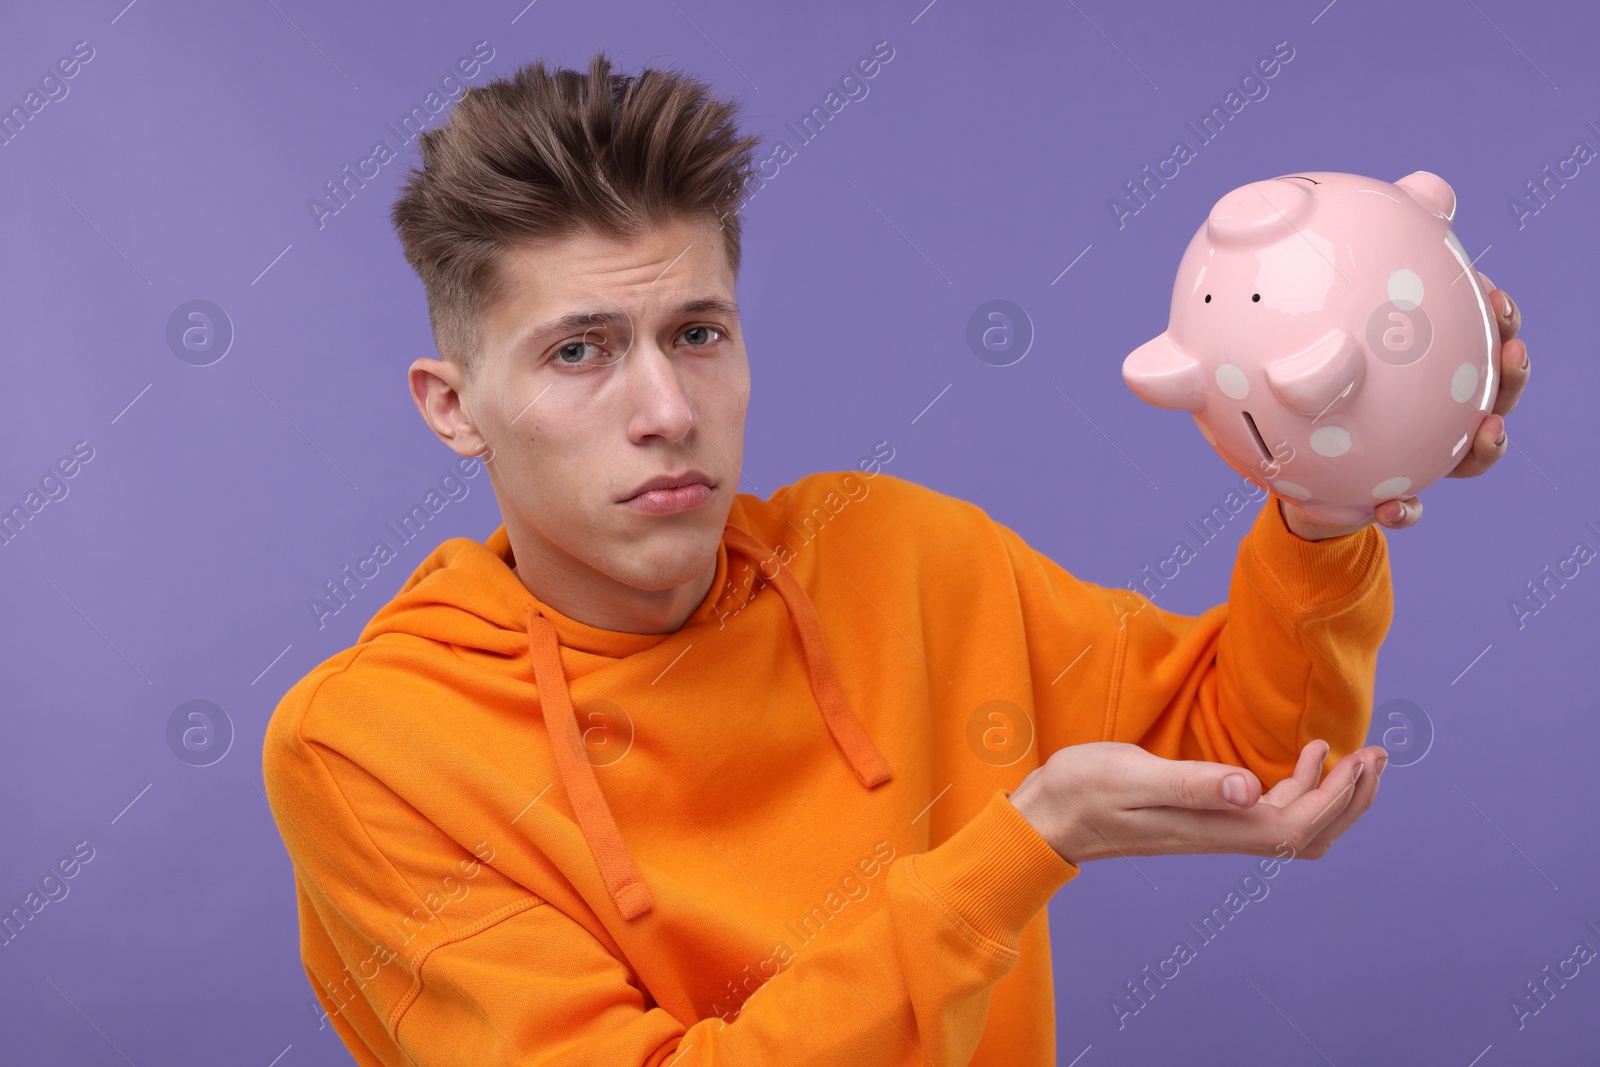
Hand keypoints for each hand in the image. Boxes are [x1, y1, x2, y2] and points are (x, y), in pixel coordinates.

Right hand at [1008, 738, 1385, 864]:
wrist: (1050, 817)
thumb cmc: (1084, 792)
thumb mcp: (1133, 776)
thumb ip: (1192, 783)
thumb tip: (1249, 789)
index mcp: (1215, 828)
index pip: (1299, 823)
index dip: (1338, 795)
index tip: (1357, 754)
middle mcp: (1223, 835)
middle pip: (1311, 834)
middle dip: (1351, 798)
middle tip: (1375, 754)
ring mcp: (1215, 829)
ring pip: (1296, 827)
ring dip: (1332, 796)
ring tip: (1352, 755)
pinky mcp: (1204, 818)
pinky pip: (1272, 815)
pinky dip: (1301, 790)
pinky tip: (1301, 761)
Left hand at [1278, 275, 1529, 540]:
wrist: (1296, 473)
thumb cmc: (1317, 403)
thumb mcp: (1317, 365)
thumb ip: (1330, 342)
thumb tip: (1325, 314)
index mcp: (1433, 382)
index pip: (1480, 345)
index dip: (1499, 323)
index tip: (1495, 297)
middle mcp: (1442, 420)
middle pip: (1496, 396)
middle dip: (1512, 374)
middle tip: (1513, 351)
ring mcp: (1427, 460)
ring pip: (1474, 456)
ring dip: (1489, 444)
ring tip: (1490, 431)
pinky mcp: (1396, 498)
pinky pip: (1410, 510)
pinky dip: (1405, 510)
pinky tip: (1391, 507)